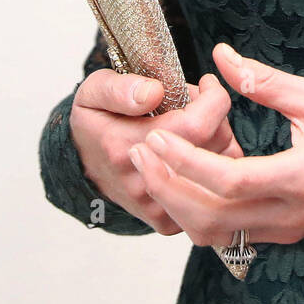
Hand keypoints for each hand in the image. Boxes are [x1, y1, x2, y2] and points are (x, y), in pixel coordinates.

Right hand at [69, 70, 240, 233]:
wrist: (82, 165)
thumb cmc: (96, 122)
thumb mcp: (95, 92)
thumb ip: (120, 89)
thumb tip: (152, 93)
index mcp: (126, 147)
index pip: (197, 125)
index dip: (213, 98)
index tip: (207, 83)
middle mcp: (144, 183)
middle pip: (215, 145)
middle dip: (216, 115)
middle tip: (196, 103)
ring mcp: (159, 206)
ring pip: (221, 169)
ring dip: (219, 140)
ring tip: (195, 126)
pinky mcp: (169, 220)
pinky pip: (215, 191)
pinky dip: (214, 166)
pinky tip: (195, 152)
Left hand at [126, 43, 303, 246]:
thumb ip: (265, 81)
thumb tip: (221, 56)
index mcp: (300, 176)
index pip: (228, 181)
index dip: (185, 162)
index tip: (156, 137)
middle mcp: (290, 213)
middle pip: (211, 217)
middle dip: (167, 187)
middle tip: (141, 150)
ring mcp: (287, 229)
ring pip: (215, 234)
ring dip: (177, 204)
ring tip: (155, 166)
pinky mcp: (284, 232)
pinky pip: (230, 233)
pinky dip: (198, 212)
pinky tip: (186, 182)